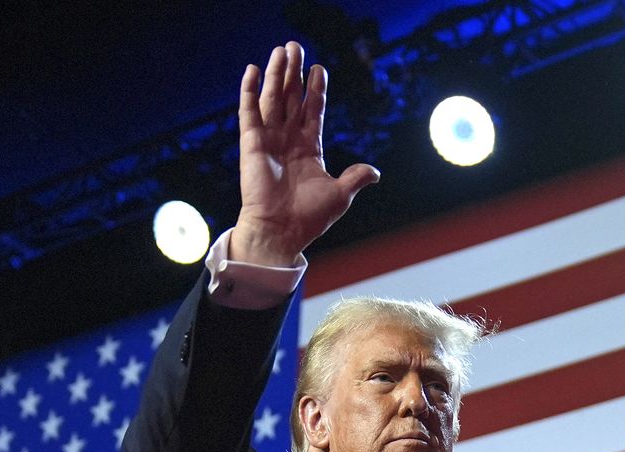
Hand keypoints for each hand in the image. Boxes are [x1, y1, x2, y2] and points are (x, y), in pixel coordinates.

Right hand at [227, 42, 379, 266]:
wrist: (281, 232)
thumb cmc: (309, 218)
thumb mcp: (340, 195)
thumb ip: (355, 178)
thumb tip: (375, 172)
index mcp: (308, 148)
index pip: (312, 110)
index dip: (315, 89)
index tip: (319, 68)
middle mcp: (288, 140)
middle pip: (291, 97)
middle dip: (293, 72)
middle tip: (295, 46)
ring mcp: (269, 139)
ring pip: (272, 98)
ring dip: (275, 73)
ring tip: (280, 50)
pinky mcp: (251, 143)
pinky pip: (249, 112)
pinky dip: (249, 91)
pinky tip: (252, 70)